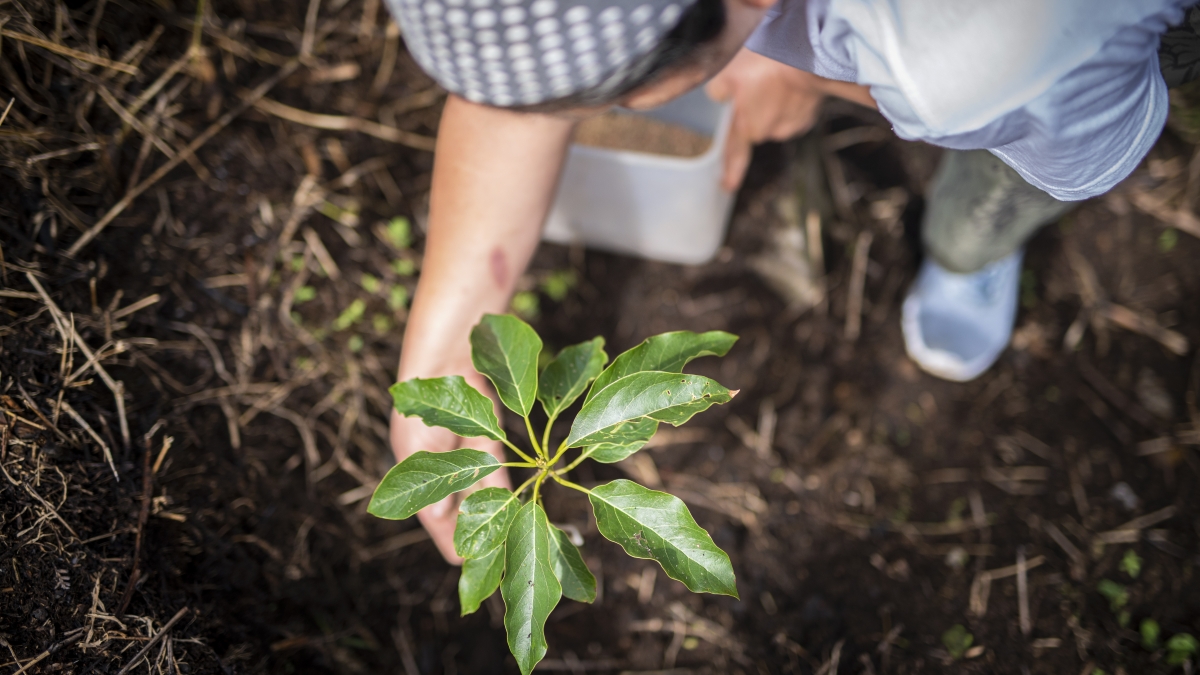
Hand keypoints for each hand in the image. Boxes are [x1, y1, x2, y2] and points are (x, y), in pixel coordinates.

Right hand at [389, 371, 510, 564]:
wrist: (450, 347)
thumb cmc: (427, 391)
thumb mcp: (421, 435)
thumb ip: (434, 473)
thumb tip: (438, 514)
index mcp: (417, 472)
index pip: (437, 521)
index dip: (454, 542)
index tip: (472, 564)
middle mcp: (442, 469)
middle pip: (462, 512)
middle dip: (481, 533)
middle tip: (504, 556)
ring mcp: (467, 456)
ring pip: (484, 495)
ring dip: (499, 513)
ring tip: (517, 536)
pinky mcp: (489, 440)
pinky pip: (500, 472)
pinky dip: (510, 486)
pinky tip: (525, 502)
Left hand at [706, 48, 875, 190]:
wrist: (809, 60)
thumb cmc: (767, 67)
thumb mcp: (729, 72)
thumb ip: (718, 90)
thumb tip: (718, 97)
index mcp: (747, 127)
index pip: (735, 153)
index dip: (731, 170)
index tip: (727, 187)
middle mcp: (770, 132)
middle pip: (757, 127)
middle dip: (756, 110)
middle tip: (758, 84)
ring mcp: (792, 126)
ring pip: (776, 117)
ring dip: (774, 102)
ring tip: (775, 77)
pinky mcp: (808, 116)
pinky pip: (794, 110)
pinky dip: (790, 99)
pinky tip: (790, 81)